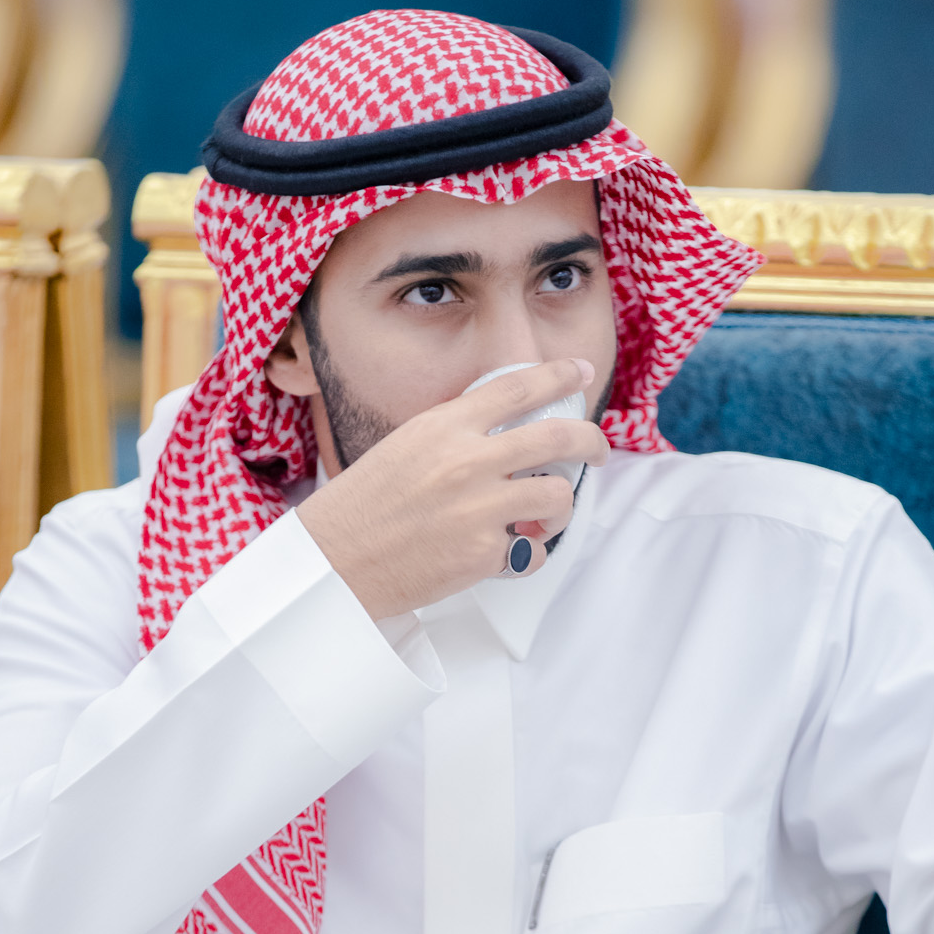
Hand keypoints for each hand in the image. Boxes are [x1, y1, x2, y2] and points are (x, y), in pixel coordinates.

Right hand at [296, 358, 606, 618]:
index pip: (517, 388)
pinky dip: (528, 554)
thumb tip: (504, 432)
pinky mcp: (484, 554)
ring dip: (563, 507)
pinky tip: (510, 554)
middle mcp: (468, 462)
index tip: (579, 371)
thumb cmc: (363, 507)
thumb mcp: (405, 446)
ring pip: (558, 496)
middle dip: (592, 442)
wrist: (335, 562)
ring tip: (549, 516)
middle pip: (558, 437)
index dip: (558, 375)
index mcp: (445, 427)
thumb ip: (455, 435)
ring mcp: (479, 510)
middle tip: (598, 451)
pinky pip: (532, 551)